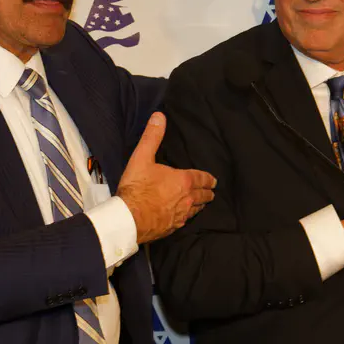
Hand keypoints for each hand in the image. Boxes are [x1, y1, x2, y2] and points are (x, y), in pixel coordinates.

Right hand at [118, 112, 216, 243]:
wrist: (129, 218)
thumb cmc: (137, 187)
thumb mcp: (142, 157)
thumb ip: (152, 137)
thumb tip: (159, 116)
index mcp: (183, 180)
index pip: (201, 178)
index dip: (209, 179)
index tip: (214, 181)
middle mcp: (186, 198)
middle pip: (202, 196)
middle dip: (207, 193)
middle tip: (211, 192)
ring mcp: (181, 215)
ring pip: (196, 209)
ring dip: (200, 205)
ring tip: (202, 204)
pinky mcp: (172, 227)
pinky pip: (185, 221)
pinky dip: (187, 217)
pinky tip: (184, 218)